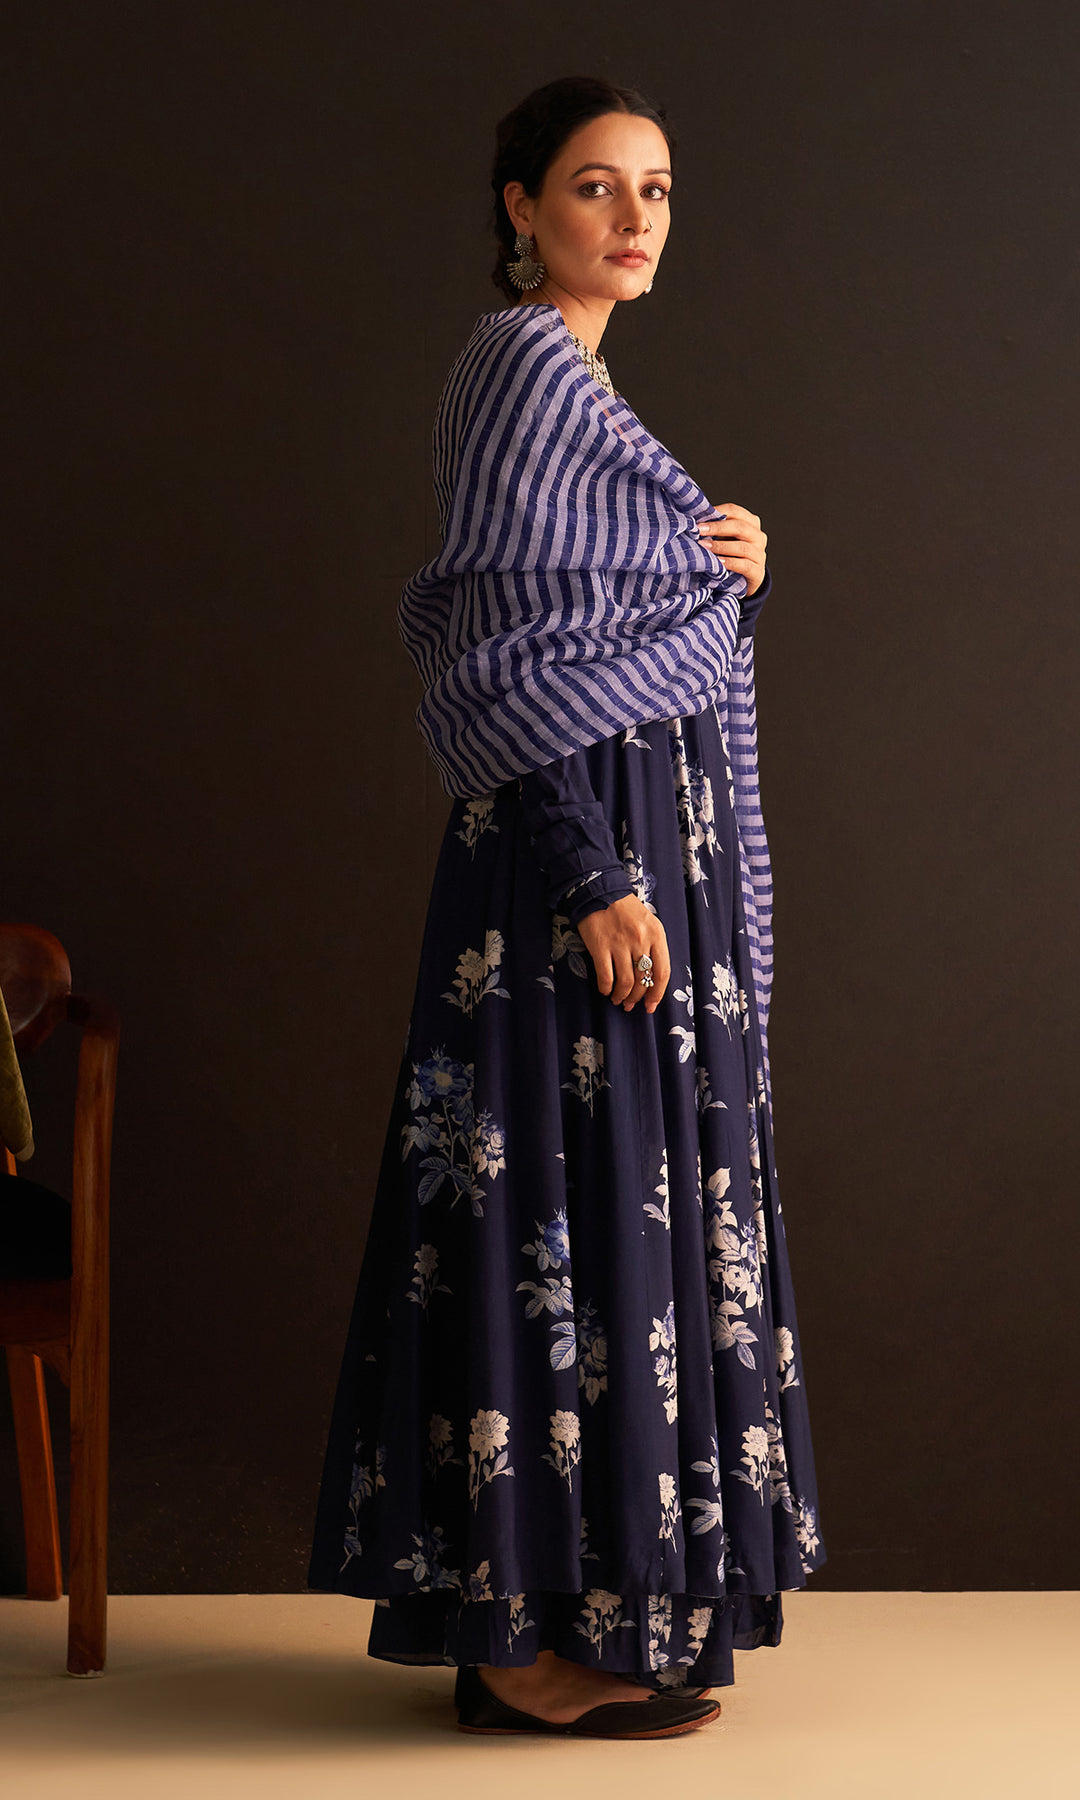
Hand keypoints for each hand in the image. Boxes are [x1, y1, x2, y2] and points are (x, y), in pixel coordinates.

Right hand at [576, 893, 670, 1012]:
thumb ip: (653, 946)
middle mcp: (640, 940)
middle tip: (630, 1004)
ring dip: (621, 996)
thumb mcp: (648, 923)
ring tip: (618, 1000)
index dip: (657, 993)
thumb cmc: (626, 910)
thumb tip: (651, 978)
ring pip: (625, 982)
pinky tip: (605, 990)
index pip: (662, 972)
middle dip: (637, 998)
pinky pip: (605, 976)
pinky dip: (606, 988)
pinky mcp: (600, 946)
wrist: (600, 891)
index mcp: (656, 934)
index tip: (651, 1005)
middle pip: (643, 980)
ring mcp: (620, 944)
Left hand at [694, 501, 766, 595]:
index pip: (735, 511)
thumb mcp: (725, 538)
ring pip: (742, 547)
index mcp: (751, 523)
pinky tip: (717, 562)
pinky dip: (730, 563)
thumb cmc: (731, 554)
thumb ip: (716, 528)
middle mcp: (758, 537)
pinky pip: (744, 565)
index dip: (717, 512)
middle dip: (717, 527)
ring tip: (704, 547)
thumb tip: (694, 520)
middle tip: (699, 530)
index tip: (699, 518)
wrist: (745, 580)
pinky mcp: (758, 572)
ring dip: (720, 546)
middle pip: (740, 527)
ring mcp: (760, 554)